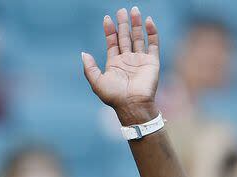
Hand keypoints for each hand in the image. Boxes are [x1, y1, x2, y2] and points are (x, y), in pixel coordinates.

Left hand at [81, 7, 159, 124]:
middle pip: (125, 37)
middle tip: (121, 10)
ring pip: (138, 37)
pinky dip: (152, 32)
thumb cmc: (114, 96)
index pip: (112, 43)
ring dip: (136, 24)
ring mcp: (140, 59)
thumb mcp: (96, 82)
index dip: (110, 31)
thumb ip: (90, 67)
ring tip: (134, 10)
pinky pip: (153, 44)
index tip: (107, 18)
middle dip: (123, 24)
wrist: (132, 105)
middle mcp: (127, 60)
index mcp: (115, 63)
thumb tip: (83, 53)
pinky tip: (148, 21)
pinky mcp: (152, 61)